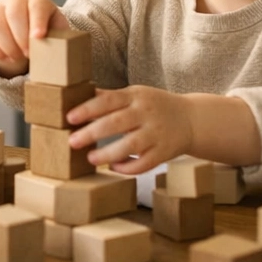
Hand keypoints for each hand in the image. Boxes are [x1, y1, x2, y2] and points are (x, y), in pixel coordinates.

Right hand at [0, 0, 68, 78]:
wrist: (25, 21)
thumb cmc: (45, 28)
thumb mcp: (56, 29)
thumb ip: (60, 37)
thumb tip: (64, 54)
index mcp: (37, 1)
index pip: (37, 7)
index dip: (37, 22)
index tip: (38, 38)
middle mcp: (15, 0)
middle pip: (14, 14)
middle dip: (20, 37)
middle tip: (28, 54)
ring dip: (7, 45)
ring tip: (17, 58)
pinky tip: (5, 58)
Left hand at [66, 86, 194, 174]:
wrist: (192, 119)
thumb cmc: (154, 106)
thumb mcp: (134, 94)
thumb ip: (109, 97)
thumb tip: (76, 94)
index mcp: (135, 96)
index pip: (109, 100)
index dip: (88, 109)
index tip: (69, 117)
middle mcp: (146, 113)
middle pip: (116, 123)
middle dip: (92, 133)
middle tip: (72, 141)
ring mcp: (157, 134)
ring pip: (131, 145)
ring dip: (109, 153)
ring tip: (90, 158)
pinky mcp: (165, 152)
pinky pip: (145, 163)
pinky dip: (129, 168)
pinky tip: (114, 167)